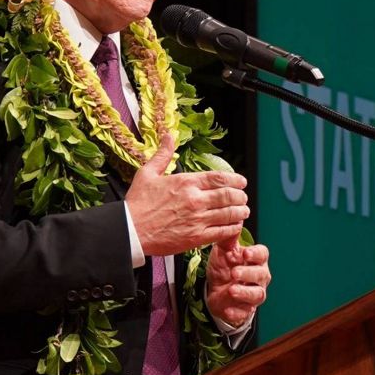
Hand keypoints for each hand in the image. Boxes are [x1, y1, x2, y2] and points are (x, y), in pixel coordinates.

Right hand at [125, 135, 249, 256]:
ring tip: (244, 211)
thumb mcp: (147, 173)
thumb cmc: (137, 204)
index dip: (235, 179)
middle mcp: (195, 199)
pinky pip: (222, 232)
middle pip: (228, 195)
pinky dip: (233, 228)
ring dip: (240, 212)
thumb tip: (168, 137)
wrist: (130, 230)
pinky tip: (235, 226)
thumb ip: (162, 155)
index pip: (219, 178)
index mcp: (186, 182)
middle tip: (243, 197)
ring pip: (229, 214)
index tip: (241, 182)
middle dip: (240, 196)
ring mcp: (197, 219)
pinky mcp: (196, 237)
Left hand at [206, 234, 270, 328]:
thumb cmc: (224, 266)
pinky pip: (244, 313)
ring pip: (257, 294)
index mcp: (255, 260)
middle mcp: (259, 277)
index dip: (255, 254)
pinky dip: (236, 312)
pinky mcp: (245, 310)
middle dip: (248, 273)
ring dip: (245, 292)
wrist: (214, 289)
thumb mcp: (222, 251)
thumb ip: (228, 239)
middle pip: (261, 275)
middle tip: (234, 272)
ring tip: (232, 290)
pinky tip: (228, 309)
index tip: (245, 253)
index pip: (262, 255)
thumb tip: (234, 221)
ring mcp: (253, 294)